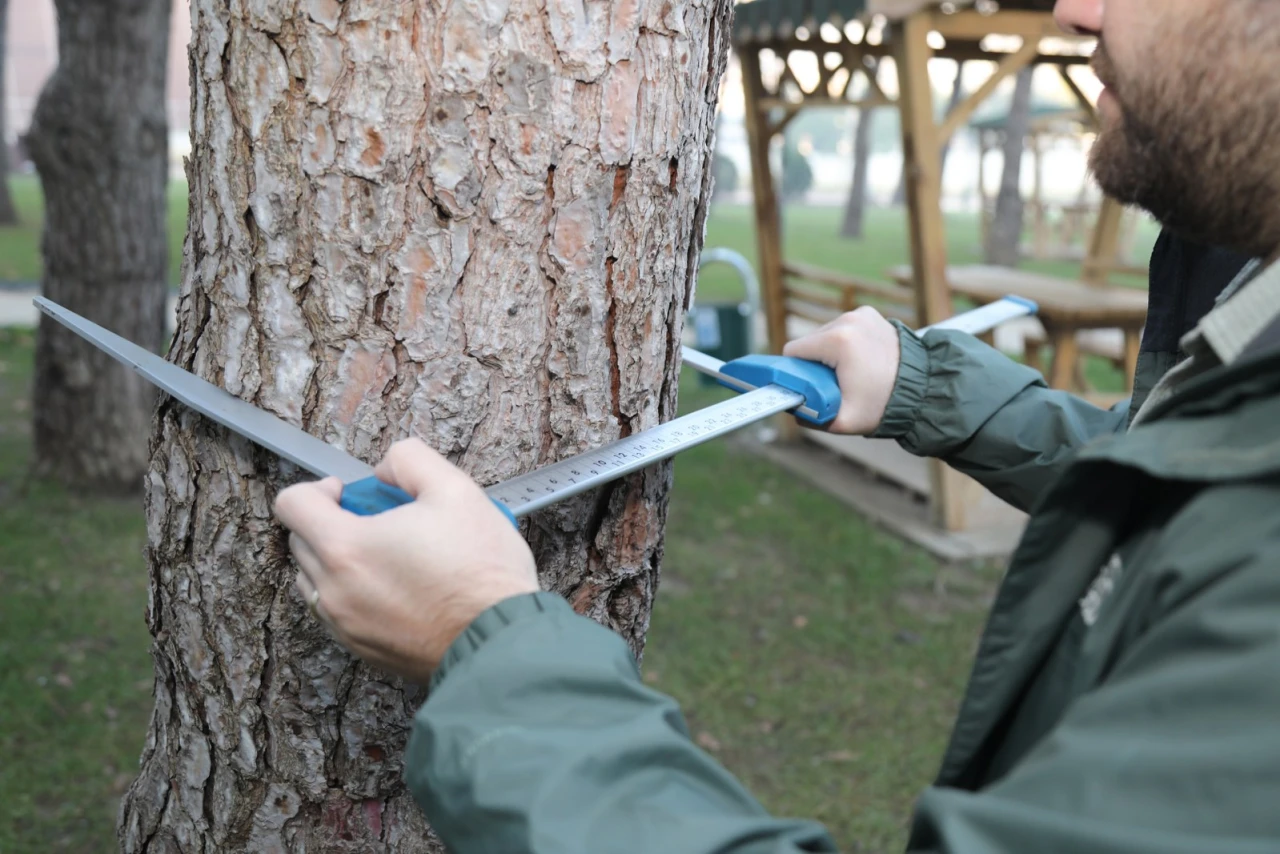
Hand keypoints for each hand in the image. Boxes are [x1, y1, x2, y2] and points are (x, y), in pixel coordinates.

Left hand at [273, 439, 539, 682]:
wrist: (500, 640)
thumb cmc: (481, 570)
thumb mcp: (456, 489)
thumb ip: (410, 459)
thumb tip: (384, 468)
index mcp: (345, 547)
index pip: (291, 504)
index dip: (318, 488)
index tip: (347, 493)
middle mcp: (333, 591)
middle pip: (300, 541)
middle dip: (331, 522)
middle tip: (378, 521)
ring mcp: (345, 626)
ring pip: (314, 581)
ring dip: (338, 561)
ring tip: (388, 556)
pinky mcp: (362, 650)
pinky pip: (337, 613)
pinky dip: (353, 594)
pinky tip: (398, 588)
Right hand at [782, 306, 900, 434]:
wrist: (924, 389)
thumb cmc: (884, 405)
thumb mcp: (842, 420)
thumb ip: (811, 417)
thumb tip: (792, 408)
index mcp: (838, 340)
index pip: (793, 351)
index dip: (797, 372)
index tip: (810, 386)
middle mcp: (848, 320)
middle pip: (809, 342)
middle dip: (815, 364)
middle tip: (833, 384)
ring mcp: (861, 314)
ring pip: (825, 334)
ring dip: (830, 353)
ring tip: (850, 373)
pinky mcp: (869, 314)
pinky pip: (843, 329)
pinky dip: (845, 344)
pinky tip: (859, 360)